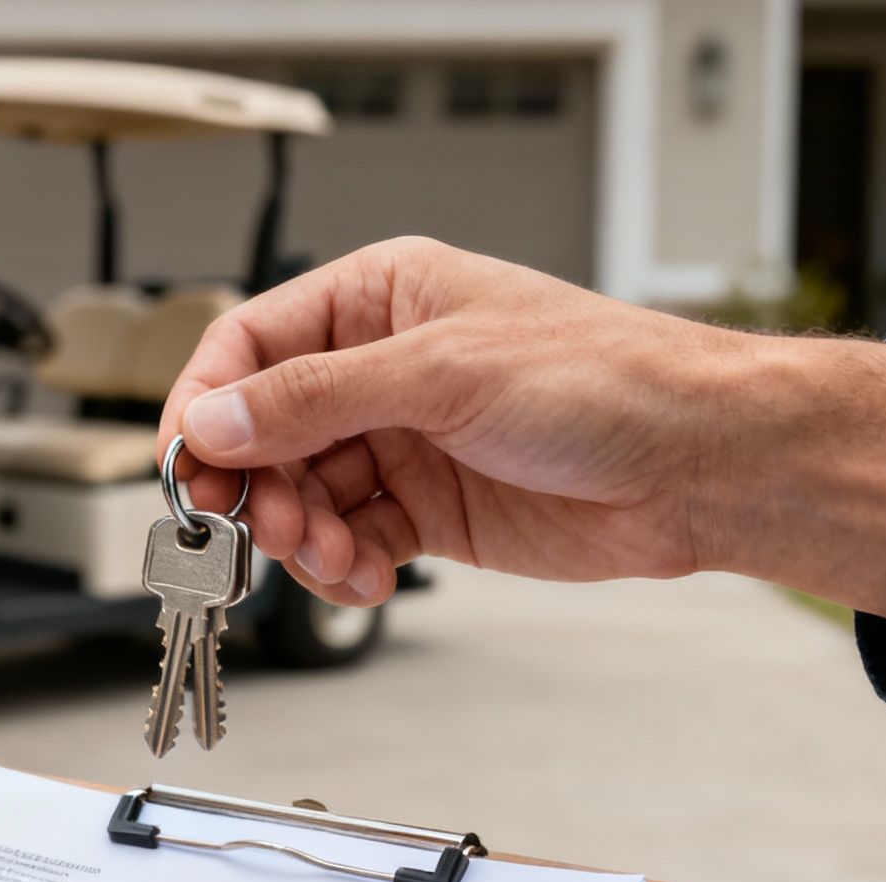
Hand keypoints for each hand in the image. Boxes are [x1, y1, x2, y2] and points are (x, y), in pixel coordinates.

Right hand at [159, 237, 885, 619]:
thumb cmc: (604, 379)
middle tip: (264, 530)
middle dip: (256, 487)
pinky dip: (344, 569)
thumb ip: (314, 400)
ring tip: (336, 559)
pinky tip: (368, 578)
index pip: (252, 345)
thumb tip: (214, 420)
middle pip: (264, 432)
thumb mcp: (441, 374)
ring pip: (302, 496)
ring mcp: (403, 442)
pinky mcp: (429, 511)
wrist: (698, 464)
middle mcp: (381, 369)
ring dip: (303, 538)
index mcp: (379, 299)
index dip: (208, 405)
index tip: (187, 467)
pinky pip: (351, 543)